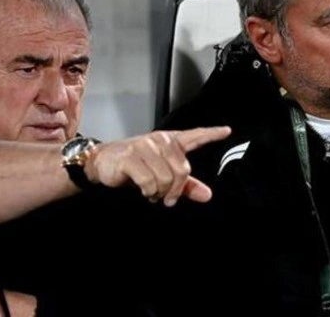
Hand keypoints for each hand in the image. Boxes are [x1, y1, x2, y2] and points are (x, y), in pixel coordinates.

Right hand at [86, 126, 230, 205]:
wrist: (102, 162)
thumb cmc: (134, 166)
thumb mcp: (163, 175)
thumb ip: (186, 185)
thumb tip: (207, 195)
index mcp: (170, 141)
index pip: (195, 136)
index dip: (211, 133)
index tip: (227, 131)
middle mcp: (160, 140)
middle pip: (182, 170)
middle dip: (175, 190)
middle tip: (165, 197)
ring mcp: (145, 146)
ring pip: (166, 179)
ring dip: (160, 193)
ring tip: (152, 192)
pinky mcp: (131, 157)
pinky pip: (149, 182)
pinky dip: (148, 192)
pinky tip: (143, 190)